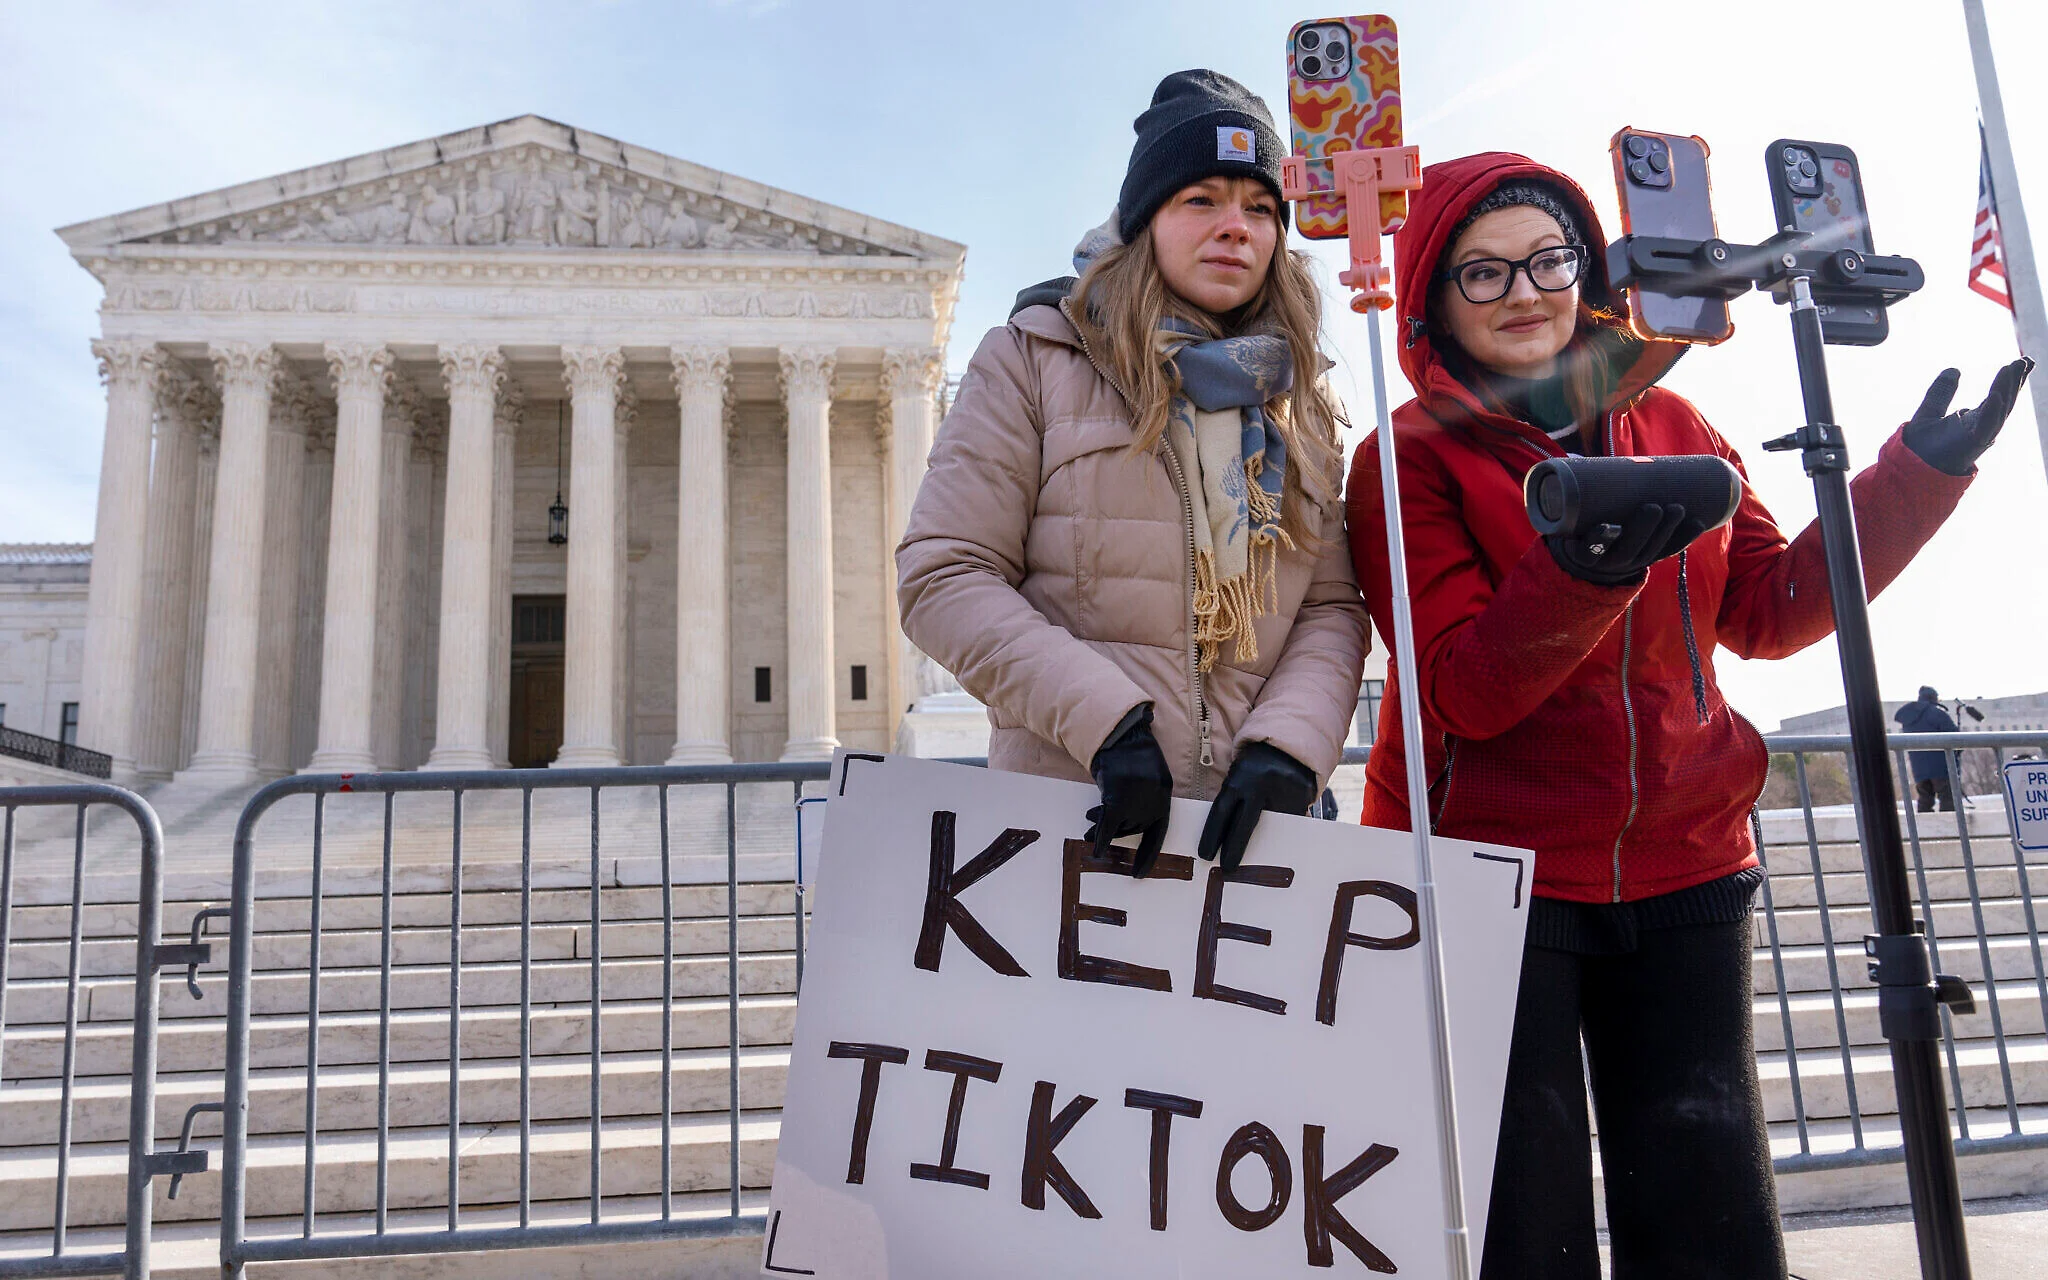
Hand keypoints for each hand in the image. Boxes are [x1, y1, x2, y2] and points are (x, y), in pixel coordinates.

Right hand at [1086, 706, 1173, 876]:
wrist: (1119, 736)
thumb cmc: (1131, 752)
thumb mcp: (1149, 775)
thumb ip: (1146, 797)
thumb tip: (1134, 821)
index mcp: (1165, 796)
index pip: (1159, 832)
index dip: (1148, 855)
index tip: (1139, 874)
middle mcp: (1155, 802)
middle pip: (1134, 828)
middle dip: (1116, 829)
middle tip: (1094, 824)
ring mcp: (1137, 803)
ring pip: (1119, 826)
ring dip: (1102, 826)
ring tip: (1090, 818)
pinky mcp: (1119, 802)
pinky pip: (1108, 827)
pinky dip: (1100, 839)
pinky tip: (1094, 848)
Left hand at [1197, 741, 1317, 871]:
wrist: (1286, 748)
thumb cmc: (1254, 769)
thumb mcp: (1237, 778)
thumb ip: (1232, 801)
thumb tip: (1222, 837)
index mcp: (1238, 780)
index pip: (1221, 812)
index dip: (1211, 836)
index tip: (1205, 855)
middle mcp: (1259, 786)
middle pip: (1243, 825)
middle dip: (1234, 849)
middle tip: (1227, 869)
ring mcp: (1282, 792)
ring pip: (1270, 827)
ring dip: (1262, 844)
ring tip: (1256, 860)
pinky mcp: (1301, 797)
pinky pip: (1290, 823)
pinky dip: (1282, 834)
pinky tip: (1278, 844)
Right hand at [1545, 501, 1693, 587]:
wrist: (1598, 556)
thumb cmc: (1584, 524)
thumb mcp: (1576, 515)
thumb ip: (1581, 493)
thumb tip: (1579, 458)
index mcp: (1586, 554)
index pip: (1591, 550)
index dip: (1601, 540)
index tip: (1610, 526)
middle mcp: (1611, 563)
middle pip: (1630, 549)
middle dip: (1645, 529)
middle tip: (1654, 507)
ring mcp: (1635, 562)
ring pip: (1653, 550)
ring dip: (1668, 531)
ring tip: (1677, 509)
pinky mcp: (1653, 558)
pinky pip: (1671, 550)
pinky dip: (1686, 537)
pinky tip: (1698, 522)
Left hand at [1902, 358, 2034, 475]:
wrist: (1908, 471)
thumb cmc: (1921, 448)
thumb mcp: (1930, 412)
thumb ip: (1941, 392)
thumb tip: (1954, 369)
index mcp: (1973, 421)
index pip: (1998, 397)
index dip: (2009, 379)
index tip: (2021, 361)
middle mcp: (1980, 428)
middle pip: (2004, 401)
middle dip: (2016, 381)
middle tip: (2026, 360)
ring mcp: (1977, 437)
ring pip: (1998, 410)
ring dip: (2006, 388)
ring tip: (2013, 368)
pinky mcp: (1969, 445)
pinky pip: (1984, 428)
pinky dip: (1991, 412)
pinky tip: (1996, 396)